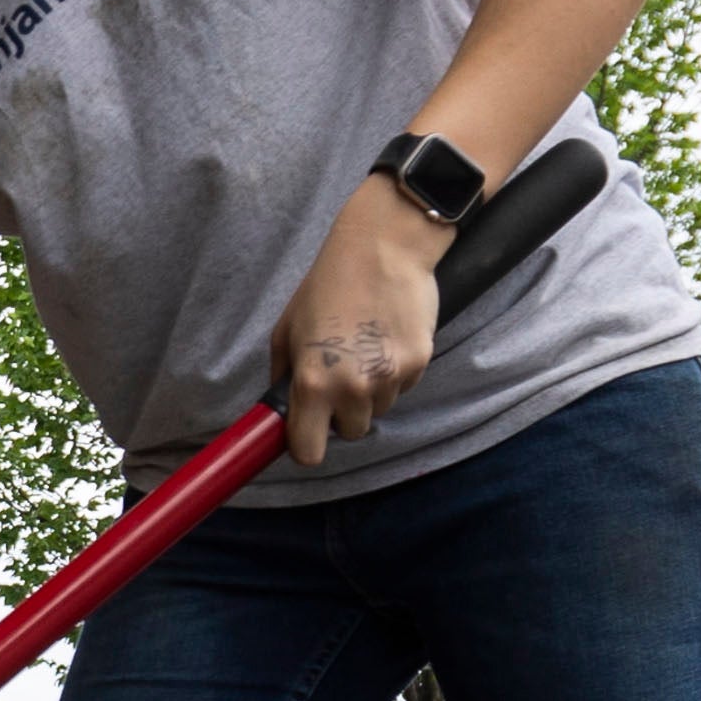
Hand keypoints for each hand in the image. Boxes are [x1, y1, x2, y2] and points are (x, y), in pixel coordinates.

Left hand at [273, 175, 449, 468]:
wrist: (384, 247)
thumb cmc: (328, 284)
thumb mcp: (287, 329)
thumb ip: (282, 376)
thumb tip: (281, 409)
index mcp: (312, 383)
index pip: (308, 452)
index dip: (305, 445)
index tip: (307, 432)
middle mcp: (352, 388)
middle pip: (349, 432)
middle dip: (342, 414)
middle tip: (339, 377)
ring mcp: (390, 378)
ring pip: (377, 410)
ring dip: (370, 392)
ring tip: (364, 349)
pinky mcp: (418, 363)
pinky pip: (402, 388)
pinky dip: (394, 373)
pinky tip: (386, 339)